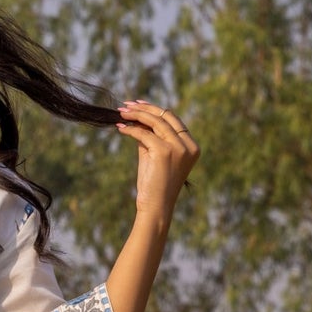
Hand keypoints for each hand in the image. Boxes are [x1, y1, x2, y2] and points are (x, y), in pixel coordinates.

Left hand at [116, 100, 199, 214]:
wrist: (155, 206)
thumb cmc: (154, 184)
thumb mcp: (155, 156)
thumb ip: (151, 137)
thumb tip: (137, 117)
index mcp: (192, 146)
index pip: (173, 120)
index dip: (155, 110)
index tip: (138, 105)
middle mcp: (188, 145)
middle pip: (166, 116)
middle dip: (145, 108)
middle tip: (127, 105)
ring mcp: (178, 148)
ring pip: (155, 122)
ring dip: (136, 115)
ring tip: (121, 113)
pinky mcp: (164, 151)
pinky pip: (144, 134)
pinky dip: (130, 129)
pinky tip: (120, 128)